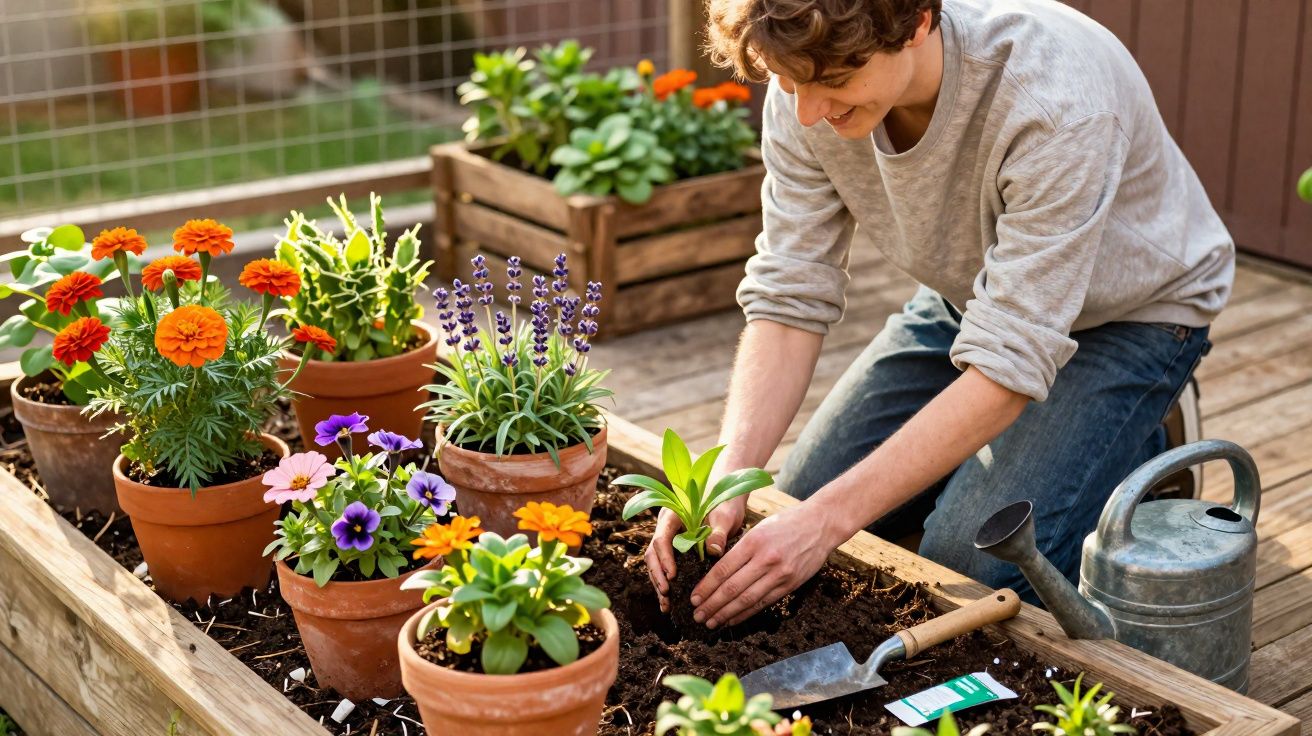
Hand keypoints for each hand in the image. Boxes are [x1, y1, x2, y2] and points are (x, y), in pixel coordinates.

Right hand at [644, 494, 747, 612]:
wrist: (727, 498)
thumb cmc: (725, 503)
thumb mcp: (724, 516)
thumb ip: (718, 531)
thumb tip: (713, 551)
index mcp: (673, 514)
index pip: (662, 537)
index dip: (665, 557)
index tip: (672, 574)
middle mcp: (666, 528)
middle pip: (653, 553)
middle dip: (658, 574)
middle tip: (666, 593)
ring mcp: (669, 540)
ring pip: (656, 563)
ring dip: (659, 583)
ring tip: (666, 603)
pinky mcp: (675, 551)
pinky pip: (665, 569)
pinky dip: (666, 584)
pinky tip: (669, 603)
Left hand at [691, 503, 834, 628]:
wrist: (821, 524)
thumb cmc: (786, 522)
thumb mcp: (759, 528)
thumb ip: (740, 549)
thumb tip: (717, 572)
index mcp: (753, 542)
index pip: (723, 569)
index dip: (706, 587)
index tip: (694, 598)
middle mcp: (766, 560)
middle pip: (732, 588)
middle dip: (712, 605)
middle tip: (697, 615)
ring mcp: (780, 574)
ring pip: (747, 600)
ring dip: (726, 614)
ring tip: (711, 622)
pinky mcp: (791, 584)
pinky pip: (764, 603)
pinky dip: (746, 614)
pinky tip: (733, 620)